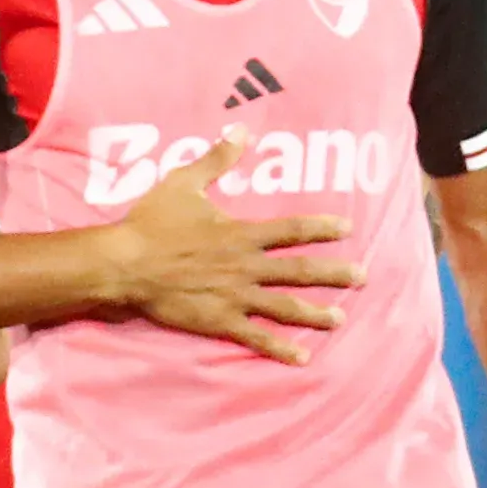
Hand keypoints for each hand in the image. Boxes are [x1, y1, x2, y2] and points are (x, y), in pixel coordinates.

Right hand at [105, 134, 361, 361]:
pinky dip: (279, 348)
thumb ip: (216, 159)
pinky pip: (255, 337)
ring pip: (285, 306)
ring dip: (315, 313)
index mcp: (241, 234)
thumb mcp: (183, 184)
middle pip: (300, 270)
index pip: (292, 229)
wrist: (123, 265)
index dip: (322, 227)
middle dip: (334, 274)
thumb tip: (241, 130)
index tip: (347, 228)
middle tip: (363, 278)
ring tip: (340, 320)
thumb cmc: (150, 224)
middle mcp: (246, 266)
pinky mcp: (219, 321)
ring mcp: (235, 296)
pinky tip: (302, 357)